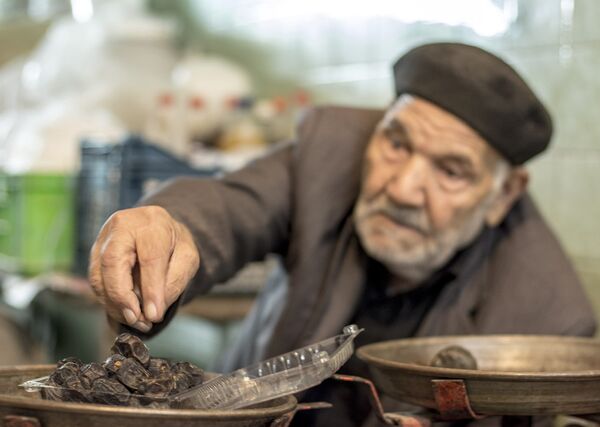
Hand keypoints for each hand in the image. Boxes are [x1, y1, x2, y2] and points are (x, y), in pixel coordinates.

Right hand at [89, 206, 199, 332]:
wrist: (159, 230)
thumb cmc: (175, 245)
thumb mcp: (188, 259)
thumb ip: (174, 283)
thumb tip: (153, 311)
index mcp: (153, 222)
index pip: (150, 258)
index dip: (151, 289)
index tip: (154, 316)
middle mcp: (123, 225)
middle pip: (113, 263)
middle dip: (123, 298)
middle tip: (137, 320)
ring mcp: (104, 236)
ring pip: (99, 275)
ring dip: (115, 304)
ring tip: (136, 320)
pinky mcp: (94, 251)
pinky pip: (95, 280)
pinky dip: (109, 301)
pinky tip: (125, 311)